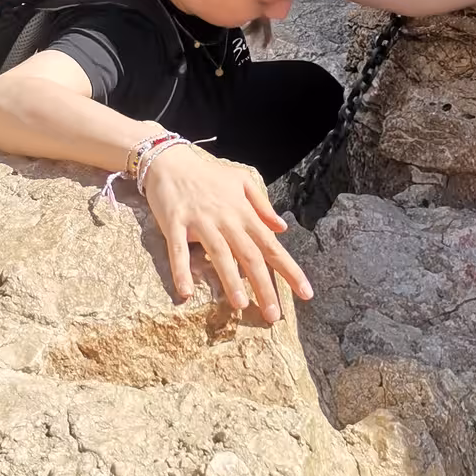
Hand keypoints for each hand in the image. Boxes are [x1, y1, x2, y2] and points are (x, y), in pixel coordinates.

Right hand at [141, 143, 312, 324]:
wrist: (169, 159)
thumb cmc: (207, 174)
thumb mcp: (241, 181)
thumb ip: (262, 205)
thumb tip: (281, 229)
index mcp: (242, 212)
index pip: (271, 245)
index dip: (289, 270)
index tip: (306, 293)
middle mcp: (225, 218)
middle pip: (249, 255)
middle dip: (264, 286)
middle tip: (273, 316)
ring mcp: (200, 221)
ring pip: (219, 253)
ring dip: (230, 280)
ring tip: (241, 305)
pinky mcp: (174, 223)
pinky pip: (178, 250)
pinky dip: (182, 270)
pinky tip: (185, 291)